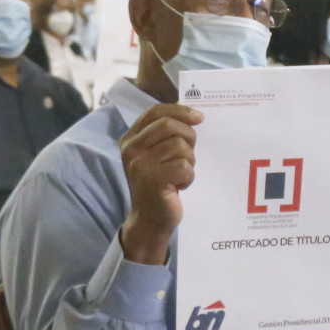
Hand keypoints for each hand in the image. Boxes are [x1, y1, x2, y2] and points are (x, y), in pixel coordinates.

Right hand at [119, 103, 200, 265]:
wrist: (149, 220)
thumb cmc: (159, 184)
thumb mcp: (156, 155)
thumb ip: (165, 134)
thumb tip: (191, 113)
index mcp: (130, 139)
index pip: (155, 111)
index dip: (180, 110)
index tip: (199, 117)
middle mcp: (131, 149)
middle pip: (169, 125)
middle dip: (188, 136)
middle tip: (189, 154)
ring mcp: (140, 165)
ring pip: (180, 146)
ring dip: (189, 161)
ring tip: (180, 174)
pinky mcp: (153, 180)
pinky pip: (184, 166)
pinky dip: (189, 177)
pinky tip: (180, 185)